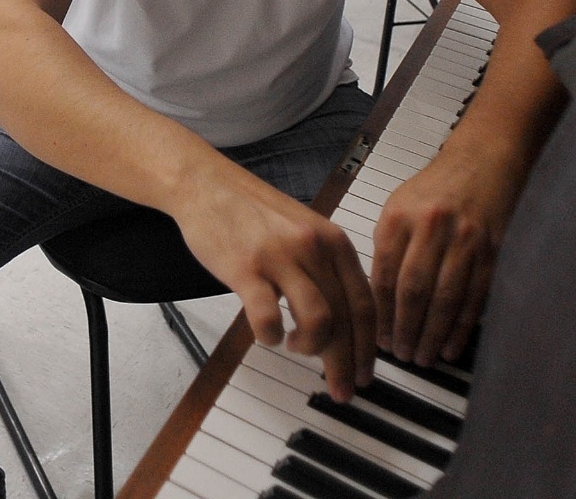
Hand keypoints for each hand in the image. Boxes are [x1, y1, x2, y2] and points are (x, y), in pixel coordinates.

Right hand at [175, 172, 374, 400]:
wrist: (207, 184)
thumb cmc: (253, 212)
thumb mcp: (304, 230)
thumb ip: (326, 268)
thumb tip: (345, 321)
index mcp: (334, 241)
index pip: (365, 304)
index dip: (368, 346)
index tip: (364, 373)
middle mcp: (314, 247)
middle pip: (346, 319)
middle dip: (347, 363)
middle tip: (341, 390)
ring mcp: (280, 257)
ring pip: (319, 320)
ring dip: (311, 348)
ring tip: (296, 346)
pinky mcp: (245, 268)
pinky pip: (268, 318)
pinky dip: (271, 337)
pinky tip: (268, 334)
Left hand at [369, 139, 523, 366]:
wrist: (483, 161)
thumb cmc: (436, 188)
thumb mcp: (398, 206)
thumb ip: (388, 247)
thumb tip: (376, 298)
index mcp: (400, 217)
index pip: (385, 275)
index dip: (380, 313)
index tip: (376, 337)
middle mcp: (431, 228)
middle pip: (414, 291)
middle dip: (405, 330)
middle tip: (400, 356)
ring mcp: (464, 240)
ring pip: (445, 299)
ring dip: (432, 335)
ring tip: (422, 358)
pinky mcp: (491, 251)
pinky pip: (475, 297)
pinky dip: (462, 326)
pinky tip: (452, 346)